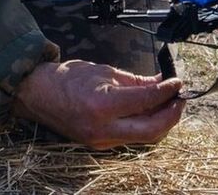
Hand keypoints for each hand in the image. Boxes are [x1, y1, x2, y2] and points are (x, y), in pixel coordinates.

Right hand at [10, 60, 185, 148]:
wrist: (37, 94)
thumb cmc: (67, 78)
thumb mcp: (105, 72)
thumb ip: (136, 81)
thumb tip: (161, 82)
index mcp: (103, 105)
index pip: (147, 101)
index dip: (167, 91)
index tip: (177, 82)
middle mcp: (103, 128)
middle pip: (152, 130)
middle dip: (172, 115)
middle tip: (180, 98)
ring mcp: (101, 140)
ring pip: (144, 137)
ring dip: (161, 122)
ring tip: (168, 104)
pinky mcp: (99, 144)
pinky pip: (130, 137)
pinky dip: (145, 125)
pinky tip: (150, 111)